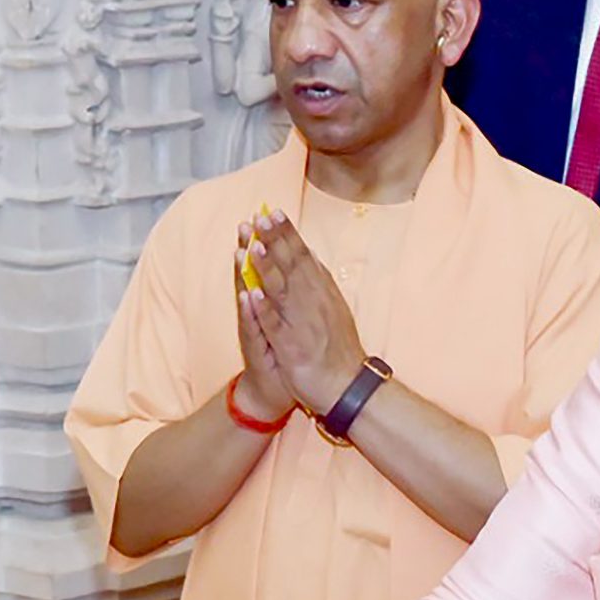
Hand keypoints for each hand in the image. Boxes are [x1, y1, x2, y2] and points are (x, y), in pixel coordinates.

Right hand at [230, 221, 296, 421]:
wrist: (273, 393)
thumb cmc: (283, 354)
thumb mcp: (288, 321)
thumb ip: (286, 293)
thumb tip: (291, 267)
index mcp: (270, 303)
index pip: (267, 268)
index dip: (265, 242)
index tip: (264, 215)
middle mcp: (258, 313)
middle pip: (252, 275)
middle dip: (250, 249)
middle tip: (246, 224)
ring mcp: (255, 330)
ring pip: (247, 297)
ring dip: (243, 274)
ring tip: (242, 250)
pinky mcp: (255, 349)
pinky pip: (252, 328)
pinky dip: (249, 312)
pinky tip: (245, 296)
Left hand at [245, 210, 367, 415]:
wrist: (348, 386)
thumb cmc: (338, 349)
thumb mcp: (333, 308)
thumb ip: (319, 282)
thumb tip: (309, 255)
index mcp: (322, 293)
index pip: (303, 256)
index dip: (287, 234)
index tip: (273, 212)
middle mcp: (314, 303)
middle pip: (292, 266)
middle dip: (274, 241)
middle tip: (259, 217)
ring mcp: (302, 324)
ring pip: (283, 290)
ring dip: (267, 266)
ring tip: (253, 245)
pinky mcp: (292, 346)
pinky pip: (276, 325)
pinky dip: (264, 309)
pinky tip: (252, 293)